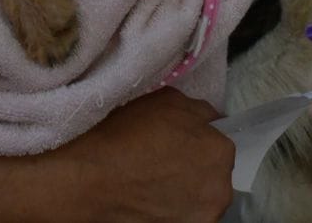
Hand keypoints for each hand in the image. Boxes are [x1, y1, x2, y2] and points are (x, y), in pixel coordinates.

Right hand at [70, 88, 233, 221]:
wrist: (90, 179)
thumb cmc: (127, 134)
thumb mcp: (168, 100)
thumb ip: (199, 111)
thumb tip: (211, 120)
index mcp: (221, 152)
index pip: (221, 145)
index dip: (199, 142)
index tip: (179, 144)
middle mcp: (220, 189)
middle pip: (214, 176)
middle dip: (197, 170)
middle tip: (165, 164)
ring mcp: (202, 218)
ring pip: (201, 201)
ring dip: (186, 193)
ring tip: (155, 185)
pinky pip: (184, 217)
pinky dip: (172, 211)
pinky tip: (151, 201)